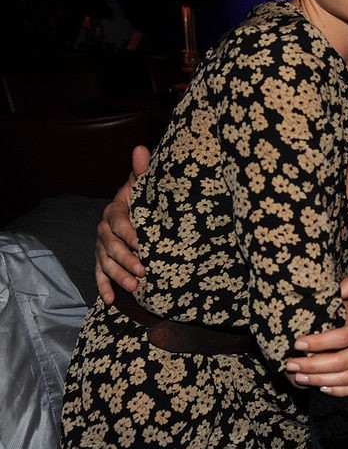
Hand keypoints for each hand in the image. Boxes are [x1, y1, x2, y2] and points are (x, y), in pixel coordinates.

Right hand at [95, 145, 148, 303]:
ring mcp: (102, 246)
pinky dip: (105, 288)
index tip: (141, 242)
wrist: (139, 210)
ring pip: (106, 263)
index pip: (118, 221)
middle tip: (142, 272)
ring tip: (134, 288)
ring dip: (118, 277)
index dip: (128, 232)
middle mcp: (105, 229)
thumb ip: (142, 170)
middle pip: (111, 246)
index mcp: (115, 210)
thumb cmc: (145, 198)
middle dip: (126, 260)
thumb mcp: (144, 185)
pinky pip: (100, 275)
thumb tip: (140, 148)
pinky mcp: (103, 260)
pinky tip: (111, 300)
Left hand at [284, 274, 347, 395]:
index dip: (319, 342)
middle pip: (341, 362)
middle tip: (291, 364)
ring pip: (347, 379)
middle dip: (312, 366)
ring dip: (320, 380)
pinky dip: (339, 391)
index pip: (343, 337)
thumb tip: (336, 289)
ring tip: (299, 377)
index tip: (298, 342)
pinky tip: (322, 387)